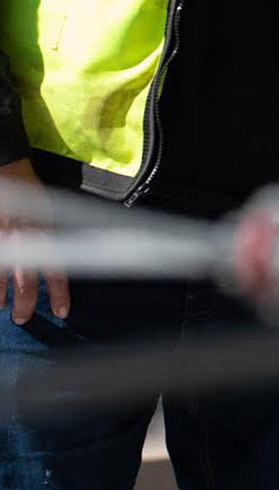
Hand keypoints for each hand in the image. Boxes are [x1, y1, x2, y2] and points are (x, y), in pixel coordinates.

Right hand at [0, 158, 68, 324]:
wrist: (8, 171)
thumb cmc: (30, 195)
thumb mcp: (48, 214)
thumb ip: (51, 238)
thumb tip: (61, 260)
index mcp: (45, 233)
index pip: (56, 269)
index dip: (59, 293)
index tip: (61, 313)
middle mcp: (25, 239)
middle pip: (26, 281)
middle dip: (25, 304)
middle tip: (23, 318)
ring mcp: (5, 238)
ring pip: (2, 276)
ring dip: (1, 296)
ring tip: (2, 307)